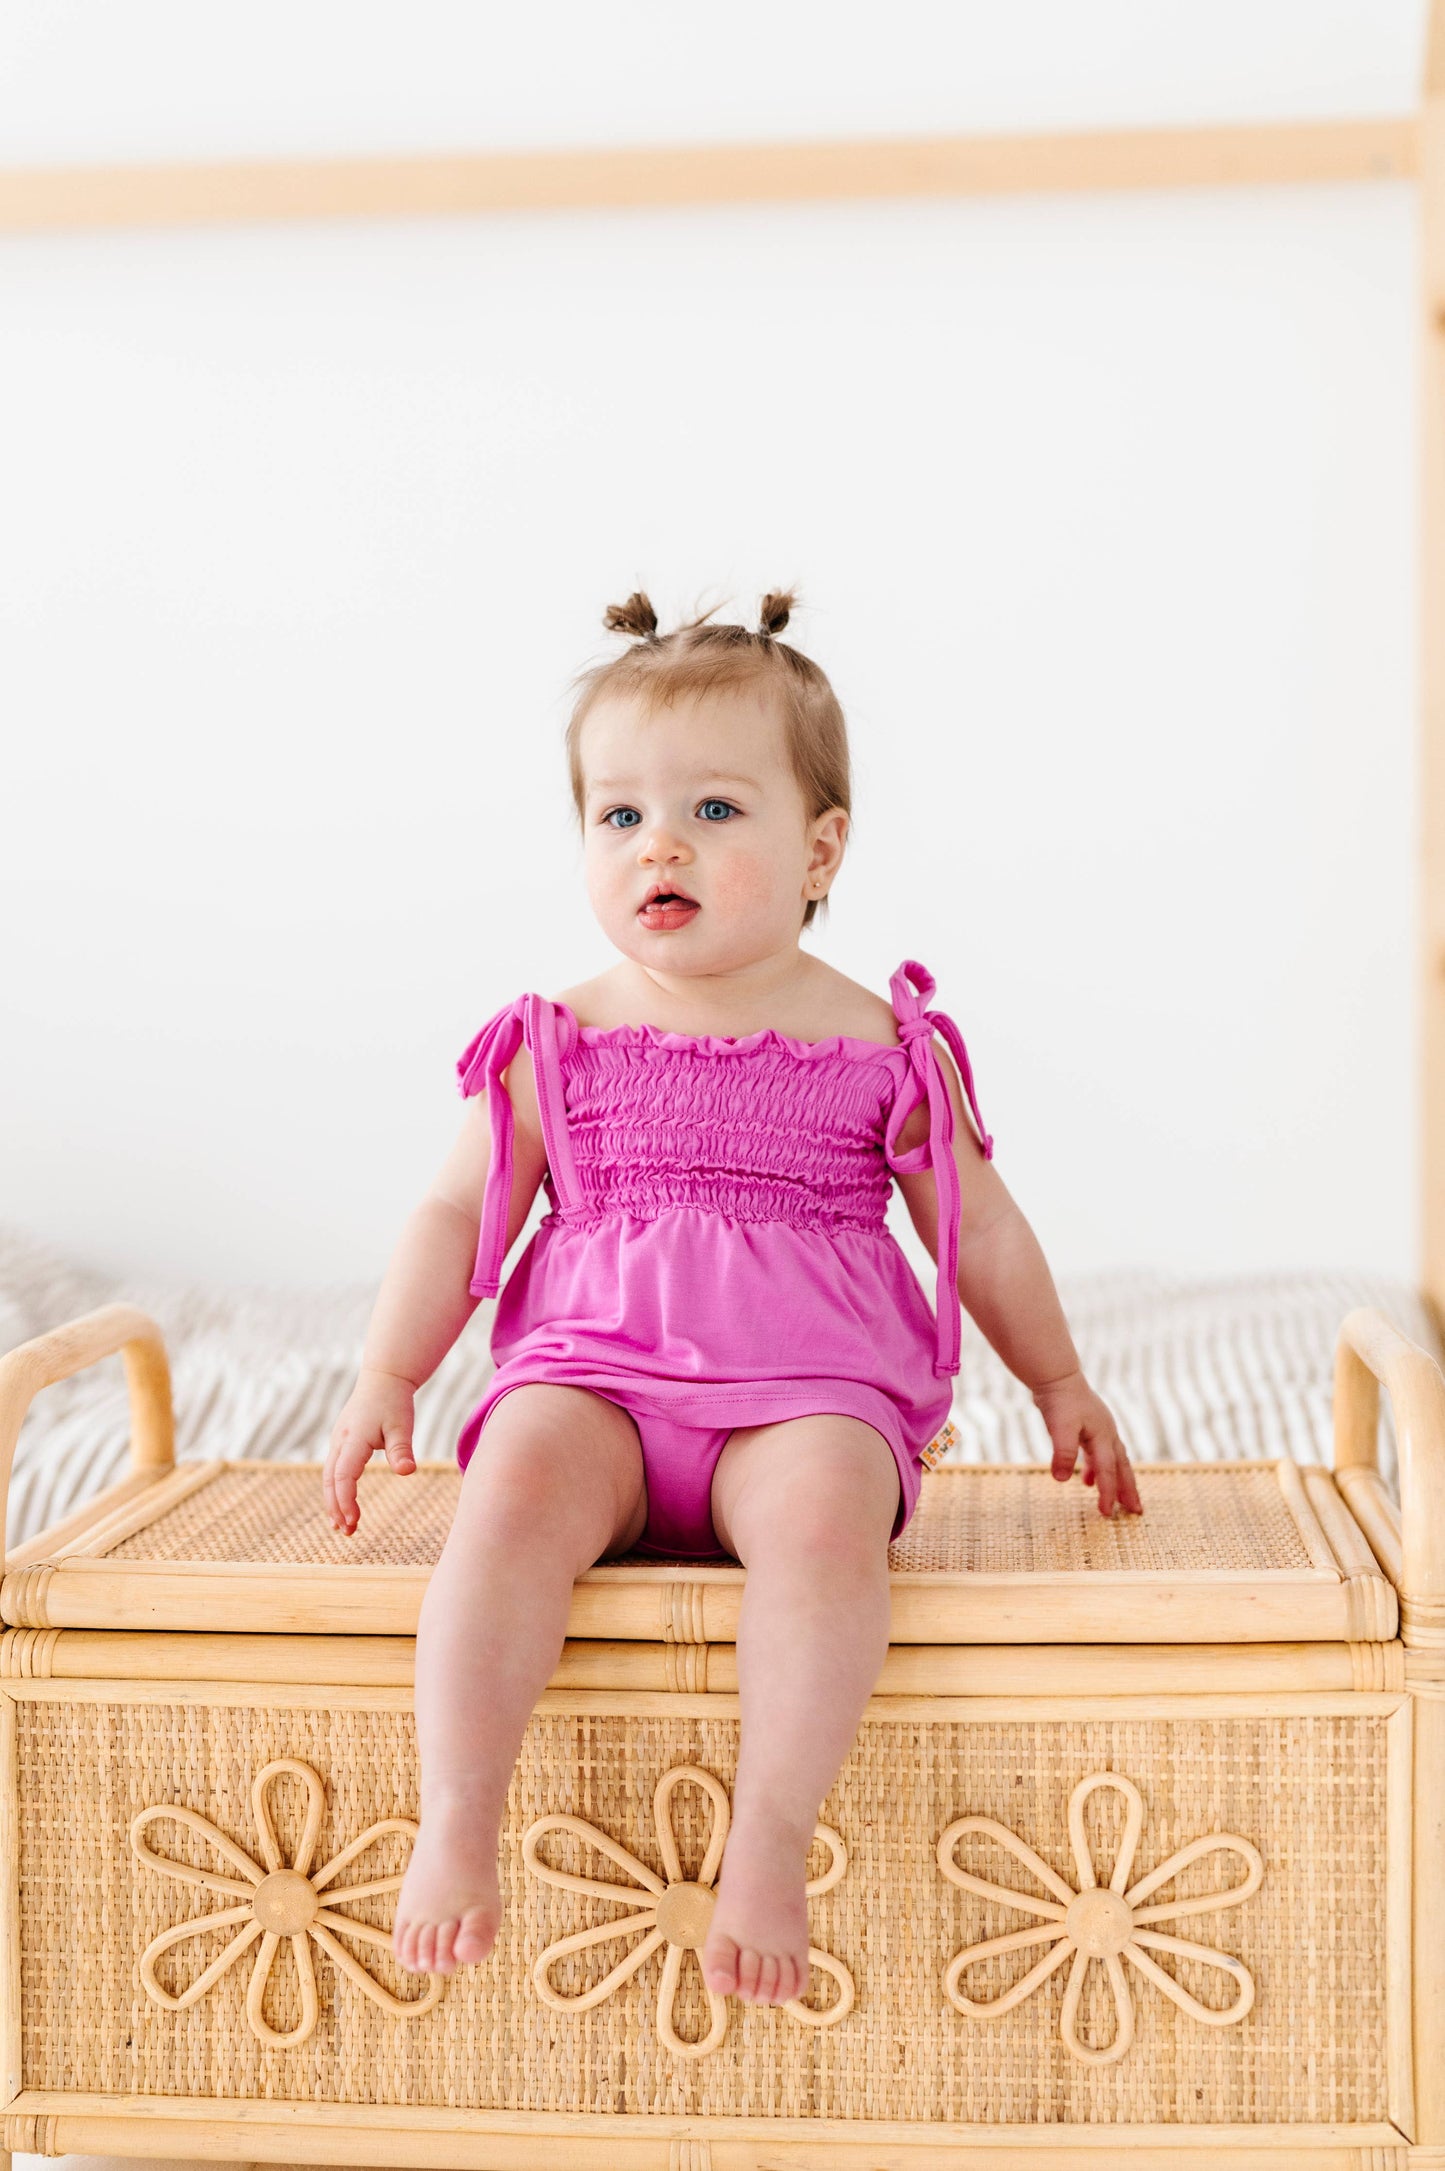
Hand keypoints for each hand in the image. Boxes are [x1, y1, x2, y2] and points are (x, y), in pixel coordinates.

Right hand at [324, 1367, 417, 1534]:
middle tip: (347, 1532)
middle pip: (329, 1480)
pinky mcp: (342, 1443)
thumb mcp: (402, 1424)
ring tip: (342, 1527)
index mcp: (353, 1438)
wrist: (384, 1379)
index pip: (343, 1475)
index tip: (353, 1520)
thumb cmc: (394, 1402)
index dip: (345, 1500)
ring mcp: (338, 1442)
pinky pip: (333, 1471)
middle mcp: (340, 1441)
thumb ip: (402, 1449)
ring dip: (333, 1502)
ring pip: (328, 1477)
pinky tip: (344, 1505)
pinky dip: (336, 1490)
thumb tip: (406, 1472)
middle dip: (335, 1507)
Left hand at [1031, 1371, 1142, 1517]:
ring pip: (1114, 1461)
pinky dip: (1097, 1468)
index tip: (1106, 1514)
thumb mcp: (1059, 1428)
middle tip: (1136, 1511)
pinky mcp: (1090, 1427)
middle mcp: (1107, 1434)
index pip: (1108, 1471)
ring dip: (1115, 1481)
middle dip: (1128, 1490)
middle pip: (1122, 1467)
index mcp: (1102, 1436)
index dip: (1108, 1493)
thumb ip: (1063, 1453)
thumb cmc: (1060, 1401)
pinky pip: (1099, 1453)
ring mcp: (1100, 1429)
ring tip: (1116, 1501)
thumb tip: (1062, 1480)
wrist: (1056, 1376)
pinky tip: (1087, 1479)